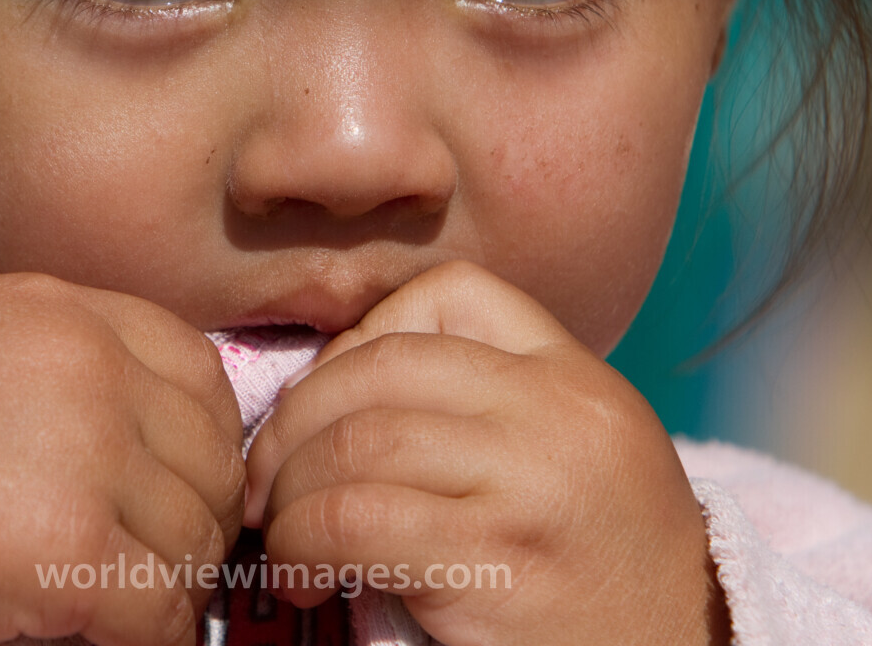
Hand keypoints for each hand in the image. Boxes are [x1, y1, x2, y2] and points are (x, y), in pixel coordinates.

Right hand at [0, 274, 244, 645]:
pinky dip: (151, 636)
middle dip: (199, 517)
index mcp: (62, 310)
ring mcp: (85, 448)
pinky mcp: (69, 541)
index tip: (187, 484)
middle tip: (166, 560)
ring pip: (192, 536)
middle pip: (209, 455)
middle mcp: (88, 364)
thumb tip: (142, 436)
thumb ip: (58, 366)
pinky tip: (115, 640)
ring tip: (130, 604)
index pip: (197, 367)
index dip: (206, 437)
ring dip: (171, 583)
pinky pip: (159, 606)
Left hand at [243, 261, 729, 645]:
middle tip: (266, 479)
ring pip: (356, 441)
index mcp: (575, 376)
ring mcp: (530, 482)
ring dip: (288, 492)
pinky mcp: (495, 561)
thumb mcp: (575, 454)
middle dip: (295, 420)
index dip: (366, 335)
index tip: (334, 406)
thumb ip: (489, 405)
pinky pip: (355, 521)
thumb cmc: (605, 569)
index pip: (453, 293)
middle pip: (381, 365)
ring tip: (281, 536)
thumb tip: (335, 390)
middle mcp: (558, 412)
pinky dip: (303, 545)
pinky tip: (305, 578)